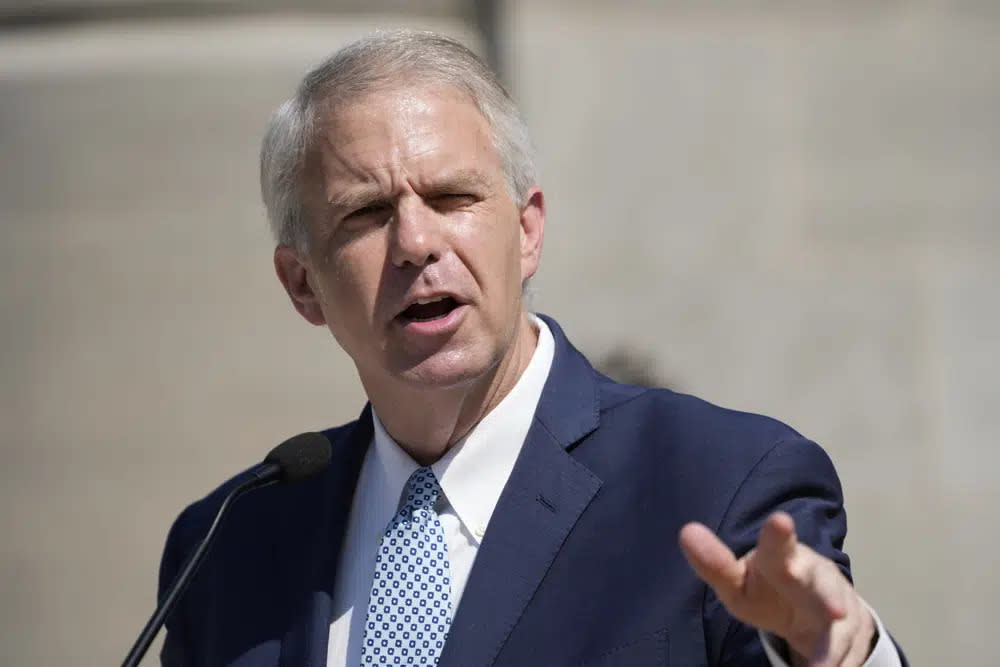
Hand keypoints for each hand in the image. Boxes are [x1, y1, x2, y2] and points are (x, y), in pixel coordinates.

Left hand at [679, 512, 874, 665]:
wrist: (828, 610)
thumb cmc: (771, 590)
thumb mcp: (738, 581)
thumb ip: (714, 563)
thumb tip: (687, 532)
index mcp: (780, 560)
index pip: (776, 548)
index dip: (778, 537)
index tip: (780, 521)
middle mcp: (811, 578)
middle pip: (813, 580)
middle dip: (819, 588)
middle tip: (827, 600)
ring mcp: (832, 608)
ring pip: (833, 622)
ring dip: (831, 636)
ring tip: (825, 652)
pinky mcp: (847, 638)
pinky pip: (841, 654)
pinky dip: (835, 664)